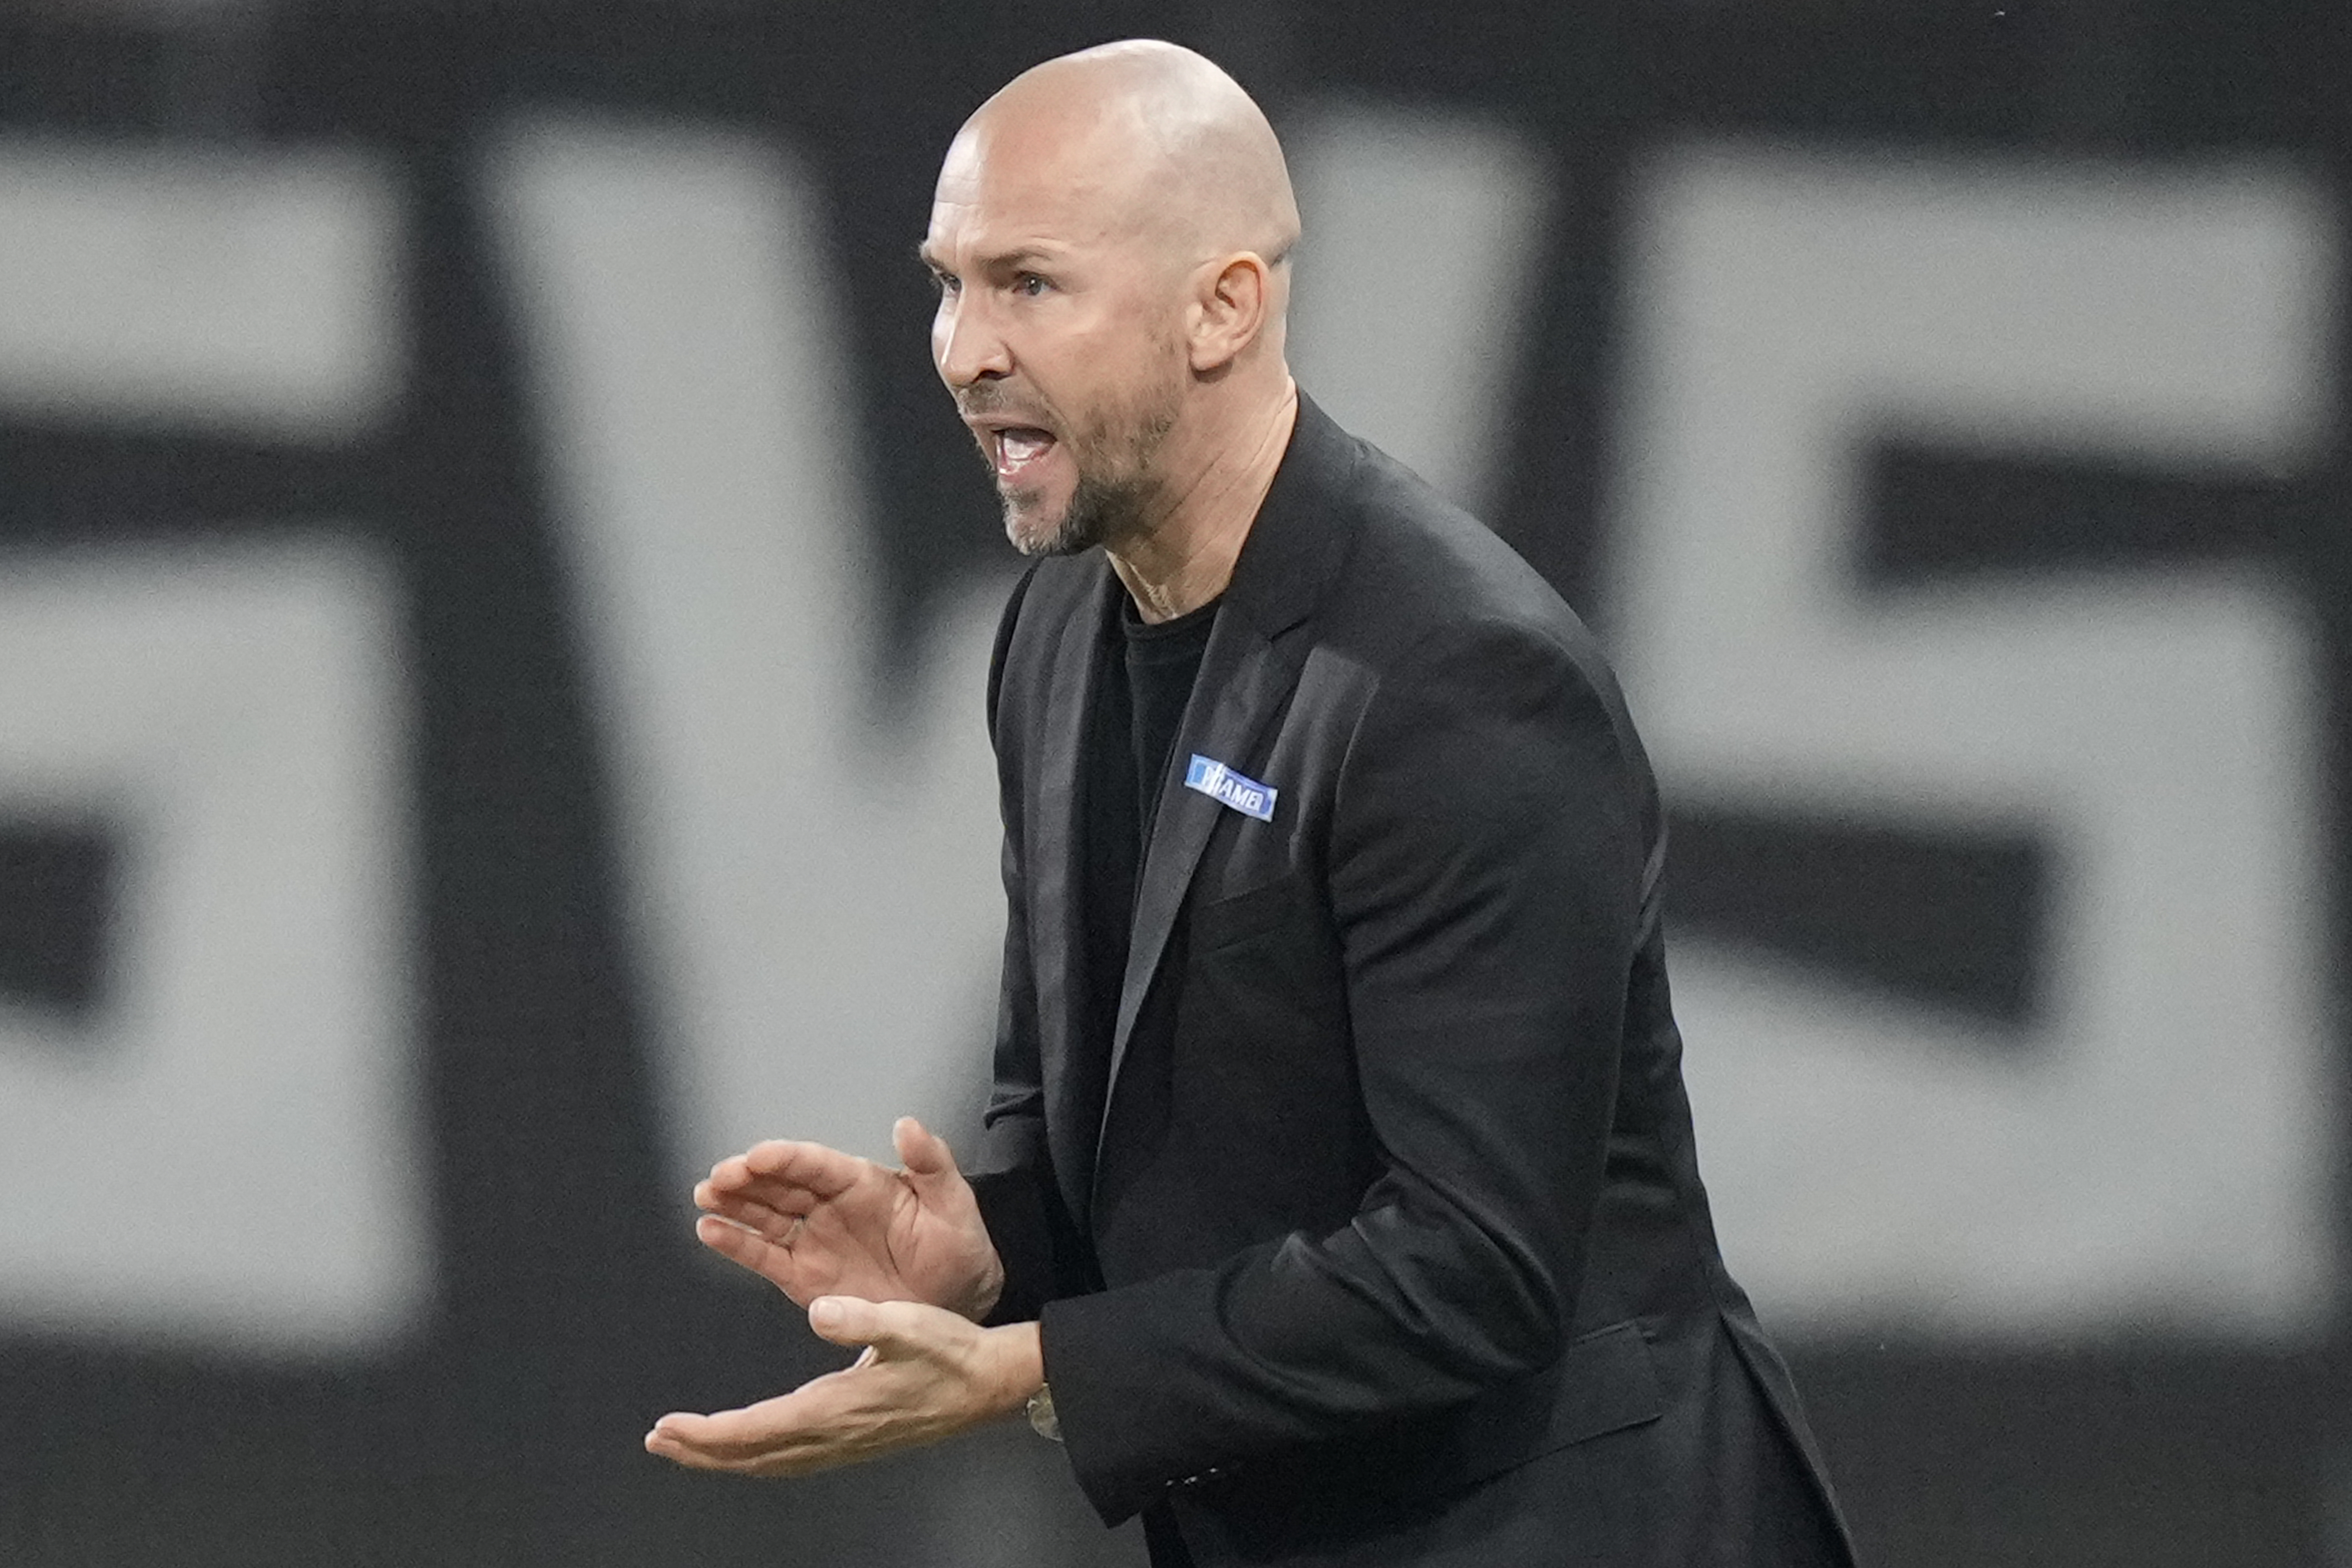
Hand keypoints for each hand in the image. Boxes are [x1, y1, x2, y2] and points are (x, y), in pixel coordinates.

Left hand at [643, 1298, 1043, 1475]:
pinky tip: (752, 1448)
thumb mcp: (910, 1322)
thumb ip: (863, 1318)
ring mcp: (843, 1443)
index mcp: (837, 1406)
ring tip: (689, 1446)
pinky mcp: (853, 1441)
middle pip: (752, 1456)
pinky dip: (759, 1455)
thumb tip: (819, 1310)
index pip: (756, 1430)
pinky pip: (791, 1459)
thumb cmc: (951, 1353)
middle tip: (659, 1440)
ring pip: (769, 1462)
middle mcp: (833, 1434)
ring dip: (724, 1457)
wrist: (988, 1386)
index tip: (669, 1427)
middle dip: (701, 1451)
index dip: (707, 1433)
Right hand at [694, 1117, 1004, 1320]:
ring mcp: (814, 1240)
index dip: (786, 1158)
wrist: (957, 1298)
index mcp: (861, 1182)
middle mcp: (830, 1206)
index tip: (759, 1155)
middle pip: (780, 1186)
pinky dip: (736, 1244)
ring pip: (764, 1216)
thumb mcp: (953, 1200)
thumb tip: (908, 1124)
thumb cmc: (956, 1244)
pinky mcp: (805, 1276)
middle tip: (721, 1176)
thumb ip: (931, 1161)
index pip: (816, 1164)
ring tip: (705, 1195)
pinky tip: (710, 1229)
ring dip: (733, 1204)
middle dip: (748, 1178)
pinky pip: (765, 1256)